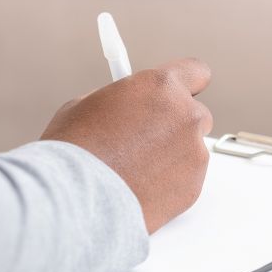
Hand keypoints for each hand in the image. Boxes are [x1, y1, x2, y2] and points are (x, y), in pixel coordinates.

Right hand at [41, 58, 213, 233]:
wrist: (77, 200)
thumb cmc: (75, 152)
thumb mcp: (88, 104)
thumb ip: (121, 99)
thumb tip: (128, 103)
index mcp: (161, 86)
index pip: (195, 71)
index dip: (185, 83)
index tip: (177, 92)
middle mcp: (186, 115)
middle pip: (195, 114)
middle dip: (175, 124)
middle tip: (146, 138)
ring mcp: (194, 153)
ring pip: (190, 149)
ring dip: (171, 155)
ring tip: (134, 169)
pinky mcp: (194, 186)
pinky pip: (187, 178)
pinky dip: (170, 182)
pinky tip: (140, 187)